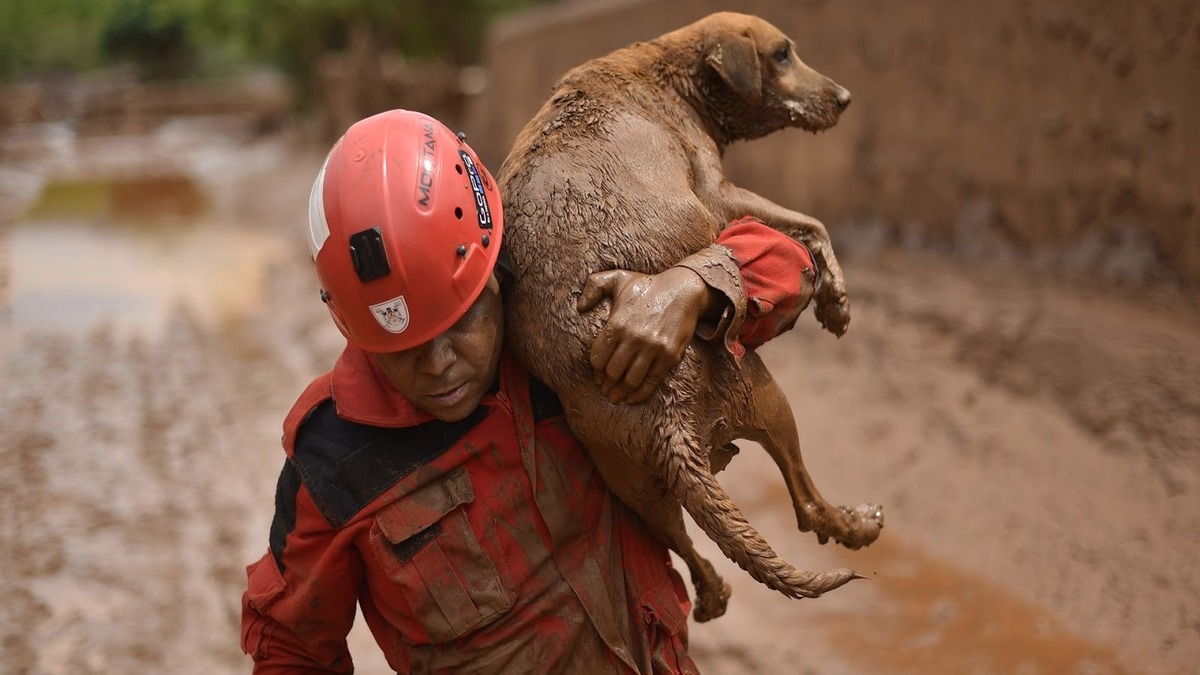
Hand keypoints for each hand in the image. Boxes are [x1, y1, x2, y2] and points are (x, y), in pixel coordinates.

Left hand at [576, 267, 715, 403]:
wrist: (683, 289)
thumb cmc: (647, 285)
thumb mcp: (617, 278)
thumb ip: (593, 286)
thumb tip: (580, 306)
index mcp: (617, 323)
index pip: (597, 357)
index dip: (595, 370)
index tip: (597, 375)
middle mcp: (633, 338)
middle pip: (612, 372)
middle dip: (607, 383)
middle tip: (605, 389)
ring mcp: (652, 348)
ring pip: (631, 380)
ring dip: (621, 393)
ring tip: (616, 397)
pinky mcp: (669, 355)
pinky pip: (652, 381)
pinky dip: (640, 395)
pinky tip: (632, 399)